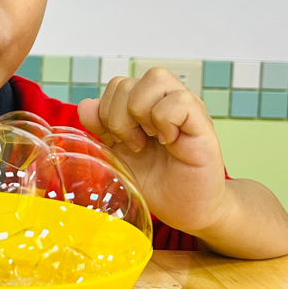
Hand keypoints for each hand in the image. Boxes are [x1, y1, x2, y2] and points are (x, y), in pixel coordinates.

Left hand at [76, 68, 227, 233]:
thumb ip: (101, 128)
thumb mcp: (118, 154)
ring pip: (155, 78)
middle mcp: (165, 99)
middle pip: (128, 82)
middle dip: (118, 117)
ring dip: (141, 113)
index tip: (120, 141)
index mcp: (144, 104)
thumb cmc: (156, 181)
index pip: (116, 85)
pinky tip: (169, 142)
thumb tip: (85, 105)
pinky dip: (165, 121)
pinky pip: (179, 101)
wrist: (184, 209)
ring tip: (151, 140)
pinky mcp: (202, 122)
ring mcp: (186, 107)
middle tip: (134, 145)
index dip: (107, 112)